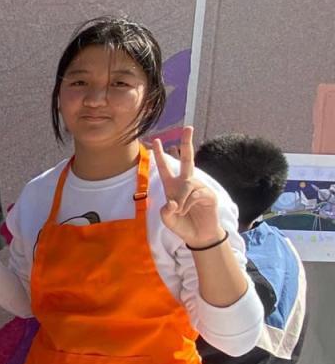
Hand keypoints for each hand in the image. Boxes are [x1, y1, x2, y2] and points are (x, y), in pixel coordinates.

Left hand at [152, 126, 222, 247]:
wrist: (198, 236)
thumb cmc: (182, 225)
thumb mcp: (168, 220)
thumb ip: (165, 212)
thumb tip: (172, 202)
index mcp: (173, 186)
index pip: (165, 167)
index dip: (159, 155)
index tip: (154, 140)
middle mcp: (186, 183)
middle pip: (187, 159)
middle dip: (187, 142)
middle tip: (188, 127)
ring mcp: (199, 187)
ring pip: (187, 184)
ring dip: (181, 199)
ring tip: (181, 211)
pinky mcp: (209, 194)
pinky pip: (195, 194)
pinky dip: (188, 203)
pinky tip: (188, 210)